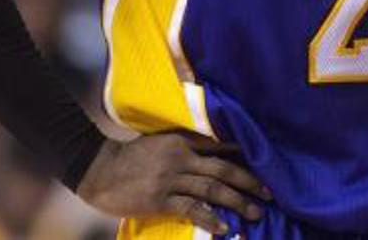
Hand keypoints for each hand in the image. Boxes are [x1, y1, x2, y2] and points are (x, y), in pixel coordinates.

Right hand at [76, 131, 271, 234]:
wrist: (99, 170)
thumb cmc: (131, 156)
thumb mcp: (160, 141)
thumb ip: (186, 145)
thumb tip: (215, 152)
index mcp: (182, 141)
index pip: (221, 146)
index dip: (244, 155)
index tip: (265, 162)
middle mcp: (181, 158)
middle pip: (223, 169)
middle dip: (249, 181)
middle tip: (269, 192)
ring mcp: (170, 179)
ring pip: (212, 190)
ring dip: (237, 201)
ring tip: (256, 211)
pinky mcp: (160, 200)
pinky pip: (191, 209)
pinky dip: (211, 218)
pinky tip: (225, 226)